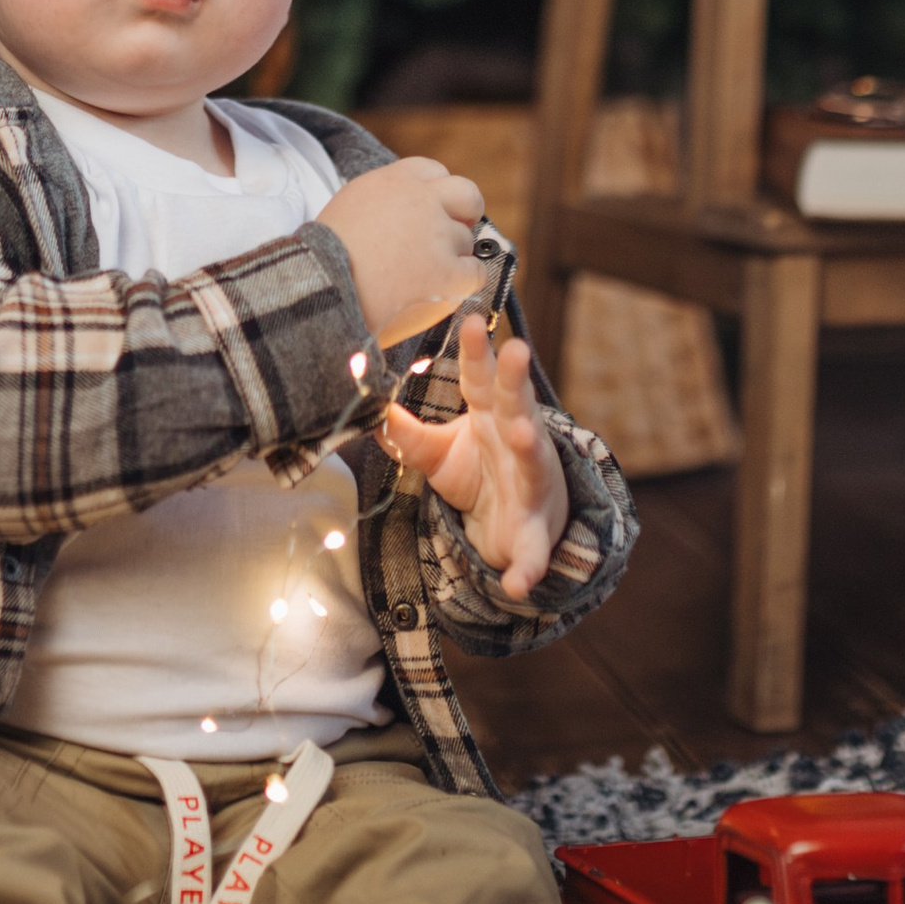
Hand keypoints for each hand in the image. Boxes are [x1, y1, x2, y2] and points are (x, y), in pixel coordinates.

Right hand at [316, 158, 483, 337]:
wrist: (322, 292)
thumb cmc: (328, 257)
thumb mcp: (351, 204)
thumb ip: (387, 197)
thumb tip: (410, 206)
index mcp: (395, 180)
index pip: (434, 171)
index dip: (436, 193)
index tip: (431, 210)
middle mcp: (423, 200)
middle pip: (467, 194)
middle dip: (464, 212)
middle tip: (451, 235)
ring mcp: (439, 236)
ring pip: (466, 240)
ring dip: (451, 256)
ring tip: (418, 277)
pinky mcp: (449, 273)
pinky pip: (475, 273)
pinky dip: (462, 284)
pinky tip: (438, 292)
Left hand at [378, 315, 569, 603]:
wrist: (519, 524)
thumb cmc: (481, 471)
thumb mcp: (438, 453)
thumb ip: (407, 434)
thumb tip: (370, 408)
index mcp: (493, 416)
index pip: (482, 379)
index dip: (476, 352)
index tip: (469, 320)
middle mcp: (518, 439)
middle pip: (517, 404)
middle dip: (515, 378)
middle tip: (514, 349)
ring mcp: (531, 483)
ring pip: (533, 460)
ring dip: (528, 446)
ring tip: (520, 434)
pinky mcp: (534, 531)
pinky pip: (532, 550)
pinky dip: (528, 566)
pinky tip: (518, 583)